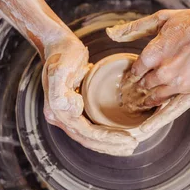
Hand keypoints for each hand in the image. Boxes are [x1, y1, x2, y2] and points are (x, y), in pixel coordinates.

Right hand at [41, 35, 137, 155]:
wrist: (57, 43)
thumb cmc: (63, 53)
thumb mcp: (60, 67)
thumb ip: (60, 90)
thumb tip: (72, 109)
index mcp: (57, 111)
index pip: (86, 133)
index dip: (107, 139)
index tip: (128, 139)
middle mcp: (59, 116)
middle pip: (88, 139)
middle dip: (111, 146)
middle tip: (133, 146)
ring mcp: (66, 114)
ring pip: (89, 137)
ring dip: (109, 144)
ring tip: (128, 146)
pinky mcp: (73, 110)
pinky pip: (90, 128)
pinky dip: (104, 134)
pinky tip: (117, 135)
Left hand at [107, 6, 189, 111]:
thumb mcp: (161, 19)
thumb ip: (134, 28)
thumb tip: (110, 33)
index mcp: (153, 54)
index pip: (136, 71)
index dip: (134, 75)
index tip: (133, 78)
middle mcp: (164, 72)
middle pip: (145, 86)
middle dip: (140, 88)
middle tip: (136, 93)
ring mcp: (180, 84)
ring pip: (156, 98)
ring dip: (148, 101)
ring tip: (142, 105)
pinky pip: (173, 109)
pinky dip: (158, 119)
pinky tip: (145, 129)